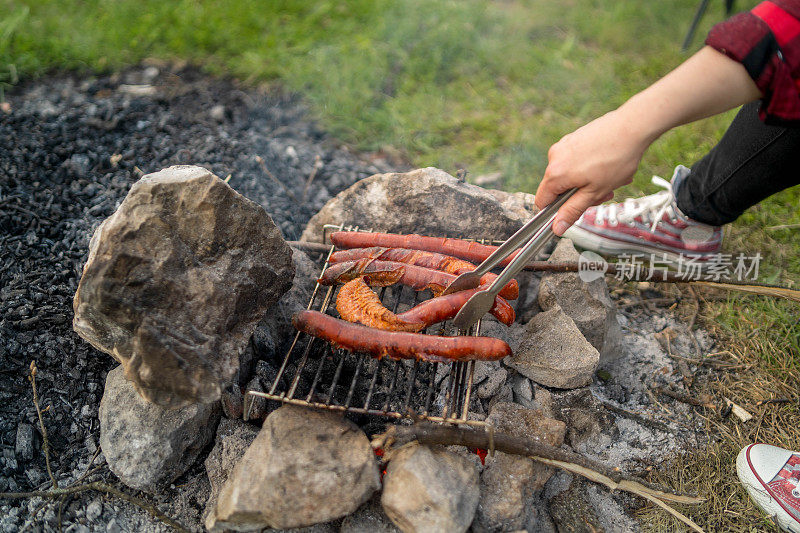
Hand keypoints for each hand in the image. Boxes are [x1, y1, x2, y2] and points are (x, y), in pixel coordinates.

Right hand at [535, 109, 649, 234]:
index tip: (575, 211)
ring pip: (569, 174)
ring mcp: (564, 145)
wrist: (632, 126)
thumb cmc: (616, 159)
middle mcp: (554, 157)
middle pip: (558, 188)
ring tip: (610, 177)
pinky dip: (589, 167)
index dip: (556, 211)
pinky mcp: (574, 137)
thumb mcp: (594, 192)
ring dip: (588, 181)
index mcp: (555, 173)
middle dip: (579, 195)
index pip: (542, 201)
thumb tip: (557, 228)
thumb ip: (572, 211)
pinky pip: (576, 160)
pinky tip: (607, 164)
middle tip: (603, 192)